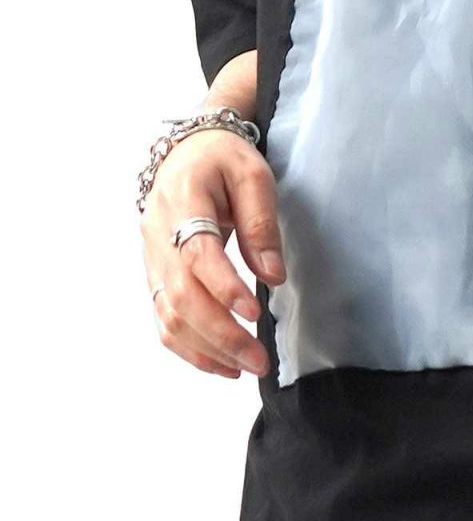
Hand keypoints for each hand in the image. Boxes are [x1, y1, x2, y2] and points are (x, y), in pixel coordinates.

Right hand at [140, 129, 285, 378]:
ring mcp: (153, 260)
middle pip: (182, 296)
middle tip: (259, 360)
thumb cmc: (222, 160)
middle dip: (221, 334)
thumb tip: (272, 275)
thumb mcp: (252, 175)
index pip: (198, 255)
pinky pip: (164, 319)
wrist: (184, 152)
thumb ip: (260, 223)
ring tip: (245, 368)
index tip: (254, 313)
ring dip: (206, 349)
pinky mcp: (156, 277)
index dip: (224, 288)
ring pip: (169, 315)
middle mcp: (158, 237)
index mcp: (183, 203)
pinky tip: (220, 363)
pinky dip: (188, 347)